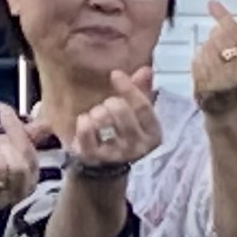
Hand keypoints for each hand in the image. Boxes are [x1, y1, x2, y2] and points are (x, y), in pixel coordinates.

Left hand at [0, 105, 44, 212]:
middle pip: (18, 162)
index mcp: (31, 177)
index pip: (29, 152)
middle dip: (0, 147)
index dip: (16, 130)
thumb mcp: (7, 144)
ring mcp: (0, 200)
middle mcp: (20, 192)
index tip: (3, 112)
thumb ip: (27, 135)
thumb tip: (48, 124)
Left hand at [41, 69, 161, 177]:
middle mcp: (138, 148)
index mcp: (153, 135)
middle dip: (110, 102)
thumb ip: (142, 91)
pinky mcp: (93, 158)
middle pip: (121, 110)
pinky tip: (85, 123)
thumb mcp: (136, 114)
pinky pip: (85, 129)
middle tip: (106, 106)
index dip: (128, 88)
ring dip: (96, 112)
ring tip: (97, 117)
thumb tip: (146, 70)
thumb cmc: (123, 133)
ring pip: (102, 118)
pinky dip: (83, 121)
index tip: (115, 75)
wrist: (104, 166)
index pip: (143, 106)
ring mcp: (115, 155)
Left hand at [190, 3, 236, 116]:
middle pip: (219, 39)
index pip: (235, 33)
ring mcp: (221, 84)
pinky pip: (196, 63)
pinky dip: (199, 59)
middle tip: (217, 36)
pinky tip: (204, 63)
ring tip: (213, 54)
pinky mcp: (204, 90)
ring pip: (206, 49)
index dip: (223, 17)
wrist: (229, 110)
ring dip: (207, 47)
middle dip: (216, 34)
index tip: (212, 4)